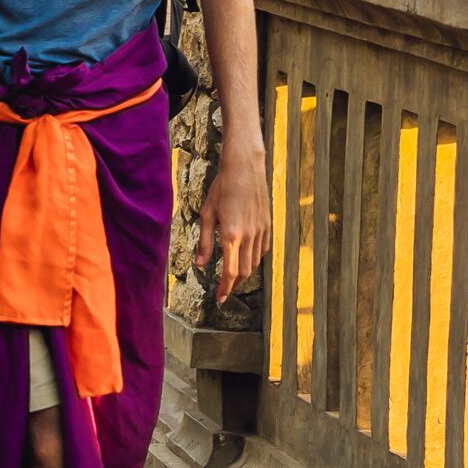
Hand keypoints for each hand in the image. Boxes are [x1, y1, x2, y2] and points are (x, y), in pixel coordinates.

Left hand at [199, 131, 269, 302]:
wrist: (245, 168)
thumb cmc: (222, 188)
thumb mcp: (207, 215)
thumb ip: (203, 242)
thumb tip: (200, 265)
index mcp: (231, 236)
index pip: (229, 272)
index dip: (224, 289)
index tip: (219, 299)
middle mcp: (249, 237)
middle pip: (243, 272)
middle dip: (233, 285)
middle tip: (224, 291)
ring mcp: (261, 231)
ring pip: (253, 263)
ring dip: (242, 273)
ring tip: (232, 276)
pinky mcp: (267, 225)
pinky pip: (262, 250)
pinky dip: (253, 259)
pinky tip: (245, 257)